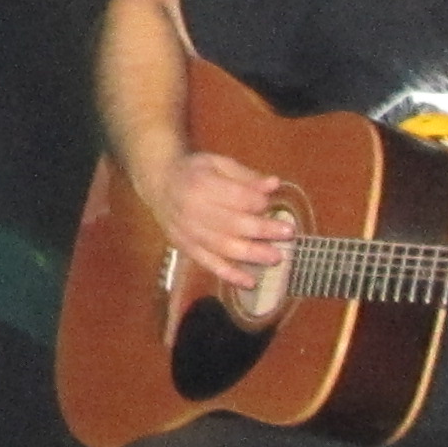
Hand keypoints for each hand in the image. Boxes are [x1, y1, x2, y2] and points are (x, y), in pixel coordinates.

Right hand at [141, 150, 293, 294]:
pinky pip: (209, 264)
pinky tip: (249, 283)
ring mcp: (187, 232)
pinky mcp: (185, 248)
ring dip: (251, 254)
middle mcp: (192, 210)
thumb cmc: (194, 172)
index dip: (257, 202)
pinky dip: (229, 275)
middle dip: (262, 230)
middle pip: (232, 223)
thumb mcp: (218, 164)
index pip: (235, 197)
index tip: (272, 203)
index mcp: (201, 184)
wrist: (158, 183)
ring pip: (222, 247)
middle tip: (288, 233)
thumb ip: (245, 176)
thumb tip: (274, 185)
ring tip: (276, 257)